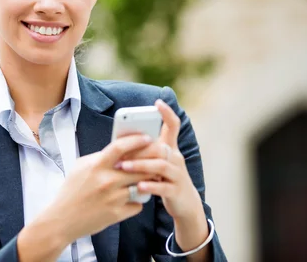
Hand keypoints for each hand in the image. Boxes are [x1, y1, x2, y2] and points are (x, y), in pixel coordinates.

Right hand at [47, 133, 156, 242]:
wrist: (62, 220)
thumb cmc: (71, 191)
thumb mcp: (81, 167)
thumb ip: (100, 157)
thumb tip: (119, 149)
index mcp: (97, 166)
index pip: (120, 147)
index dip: (136, 140)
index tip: (147, 137)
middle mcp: (107, 181)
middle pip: (139, 166)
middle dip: (151, 161)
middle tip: (158, 159)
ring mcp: (113, 198)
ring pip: (142, 185)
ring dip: (147, 181)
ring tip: (149, 178)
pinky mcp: (117, 214)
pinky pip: (138, 204)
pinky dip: (137, 201)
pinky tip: (132, 198)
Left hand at [117, 99, 201, 219]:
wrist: (186, 204)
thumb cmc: (165, 180)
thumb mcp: (157, 163)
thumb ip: (145, 153)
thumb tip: (120, 143)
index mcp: (171, 148)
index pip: (173, 126)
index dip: (167, 113)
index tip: (157, 102)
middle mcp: (176, 158)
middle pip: (161, 147)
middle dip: (140, 148)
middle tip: (121, 151)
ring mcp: (178, 175)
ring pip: (161, 165)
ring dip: (141, 165)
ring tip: (124, 167)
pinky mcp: (176, 191)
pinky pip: (163, 187)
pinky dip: (150, 186)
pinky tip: (138, 187)